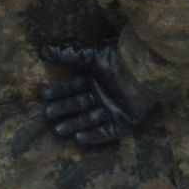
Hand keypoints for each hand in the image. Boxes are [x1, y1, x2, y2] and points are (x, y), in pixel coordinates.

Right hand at [40, 42, 157, 146]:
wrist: (146, 68)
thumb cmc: (120, 58)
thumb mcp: (93, 54)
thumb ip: (68, 54)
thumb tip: (42, 50)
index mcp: (96, 80)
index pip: (73, 87)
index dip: (59, 91)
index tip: (45, 95)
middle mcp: (103, 95)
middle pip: (79, 105)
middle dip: (64, 110)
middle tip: (48, 114)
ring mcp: (114, 109)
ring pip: (90, 119)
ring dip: (74, 125)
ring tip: (58, 129)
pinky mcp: (125, 120)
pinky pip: (107, 132)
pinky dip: (94, 135)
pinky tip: (79, 138)